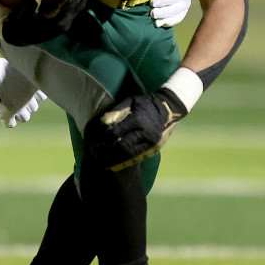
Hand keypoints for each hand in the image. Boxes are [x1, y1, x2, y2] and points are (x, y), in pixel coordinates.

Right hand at [0, 0, 93, 46]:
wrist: (19, 37)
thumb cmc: (20, 24)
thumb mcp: (24, 12)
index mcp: (58, 22)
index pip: (72, 3)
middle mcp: (65, 23)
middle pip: (80, 4)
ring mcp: (64, 24)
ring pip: (79, 7)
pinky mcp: (62, 23)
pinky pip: (74, 8)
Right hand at [0, 56, 46, 126]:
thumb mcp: (15, 66)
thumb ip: (24, 75)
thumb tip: (29, 77)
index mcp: (34, 86)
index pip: (42, 97)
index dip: (33, 94)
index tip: (25, 90)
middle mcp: (29, 98)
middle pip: (34, 107)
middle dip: (26, 103)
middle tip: (15, 96)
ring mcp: (19, 107)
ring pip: (25, 117)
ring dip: (19, 113)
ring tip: (10, 106)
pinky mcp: (7, 114)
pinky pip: (11, 124)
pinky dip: (8, 121)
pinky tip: (4, 115)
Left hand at [84, 69, 202, 169]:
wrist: (169, 109)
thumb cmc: (145, 103)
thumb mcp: (130, 101)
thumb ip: (115, 111)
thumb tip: (101, 123)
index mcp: (138, 119)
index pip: (117, 133)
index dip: (104, 140)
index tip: (95, 143)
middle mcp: (145, 132)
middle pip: (122, 148)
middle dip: (108, 153)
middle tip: (96, 155)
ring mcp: (151, 142)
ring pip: (130, 156)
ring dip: (115, 160)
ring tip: (103, 163)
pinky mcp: (154, 148)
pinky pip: (137, 158)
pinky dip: (125, 162)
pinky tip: (115, 164)